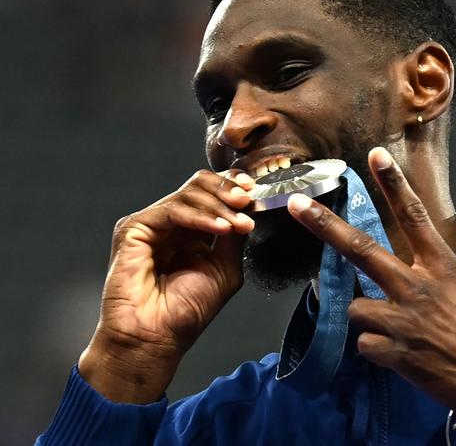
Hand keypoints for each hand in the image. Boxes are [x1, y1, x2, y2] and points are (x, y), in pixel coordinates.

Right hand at [79, 169, 255, 402]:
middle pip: (200, 184)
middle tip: (248, 200)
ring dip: (220, 205)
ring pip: (188, 193)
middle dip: (228, 188)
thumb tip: (248, 208)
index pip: (212, 193)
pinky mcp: (134, 228)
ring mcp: (153, 223)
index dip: (233, 185)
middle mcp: (173, 223)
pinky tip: (221, 229)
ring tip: (239, 223)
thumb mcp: (226, 270)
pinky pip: (172, 210)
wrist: (156, 337)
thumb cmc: (187, 312)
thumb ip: (235, 238)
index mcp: (193, 231)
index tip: (255, 190)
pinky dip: (200, 216)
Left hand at [287, 147, 455, 426]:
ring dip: (367, 318)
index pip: (413, 216)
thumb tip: (413, 276)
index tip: (375, 156)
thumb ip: (437, 279)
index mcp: (443, 268)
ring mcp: (403, 320)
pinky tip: (402, 357)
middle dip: (324, 224)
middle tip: (296, 203)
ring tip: (396, 332)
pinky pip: (365, 344)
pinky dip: (377, 349)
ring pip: (354, 306)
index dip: (394, 184)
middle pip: (361, 248)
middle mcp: (418, 287)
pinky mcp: (395, 353)